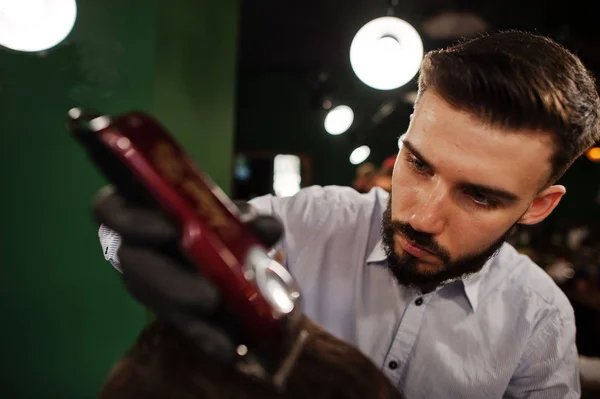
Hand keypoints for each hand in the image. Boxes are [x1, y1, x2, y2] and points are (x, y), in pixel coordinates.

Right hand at [93, 186, 283, 362]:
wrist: (211, 237)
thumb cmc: (207, 214)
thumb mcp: (223, 211)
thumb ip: (242, 217)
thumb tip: (268, 228)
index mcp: (136, 209)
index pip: (108, 210)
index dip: (131, 220)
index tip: (167, 229)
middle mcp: (131, 247)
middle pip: (134, 266)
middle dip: (173, 284)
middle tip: (211, 297)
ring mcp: (145, 282)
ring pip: (157, 302)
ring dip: (192, 318)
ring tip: (225, 330)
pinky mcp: (167, 308)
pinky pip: (181, 325)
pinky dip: (207, 338)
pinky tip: (227, 350)